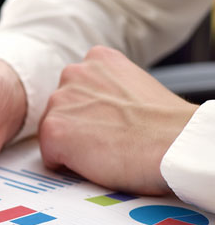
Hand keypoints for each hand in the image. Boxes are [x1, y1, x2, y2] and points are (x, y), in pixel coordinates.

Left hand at [39, 46, 197, 194]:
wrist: (173, 144)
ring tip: (105, 148)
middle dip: (78, 126)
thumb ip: (108, 89)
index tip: (111, 122)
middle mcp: (73, 73)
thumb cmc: (163, 125)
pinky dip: (67, 165)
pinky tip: (95, 161)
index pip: (77, 89)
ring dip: (72, 144)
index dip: (92, 112)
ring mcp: (59, 101)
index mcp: (97, 59)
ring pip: (54, 131)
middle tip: (108, 138)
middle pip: (61, 109)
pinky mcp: (52, 130)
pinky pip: (50, 156)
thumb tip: (97, 108)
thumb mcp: (134, 85)